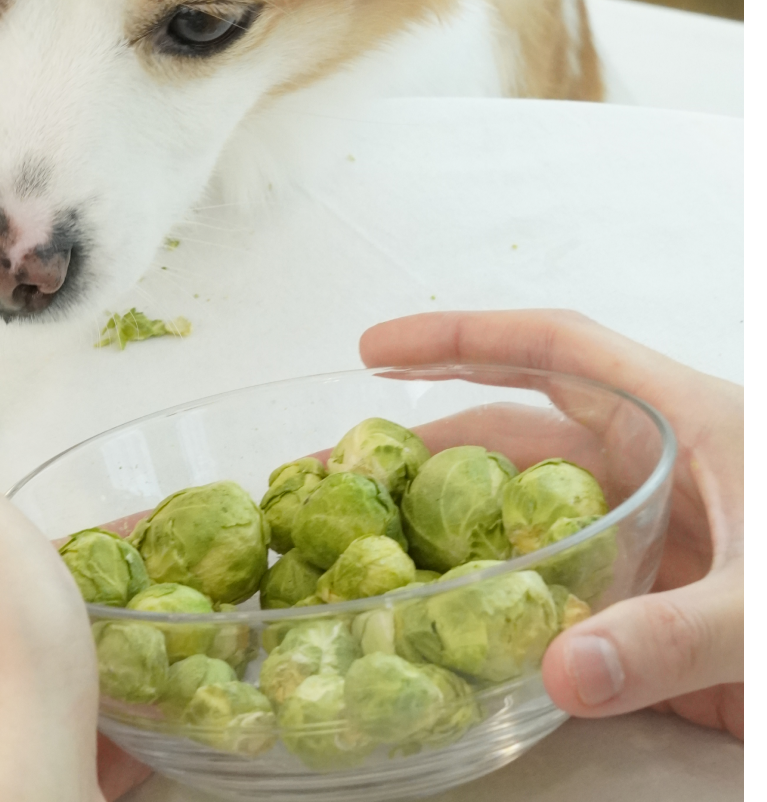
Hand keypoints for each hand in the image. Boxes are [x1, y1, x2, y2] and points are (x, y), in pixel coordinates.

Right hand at [359, 309, 742, 737]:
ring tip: (355, 553)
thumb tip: (560, 673)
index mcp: (676, 417)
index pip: (549, 346)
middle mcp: (643, 468)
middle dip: (418, 447)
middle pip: (507, 434)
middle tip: (331, 475)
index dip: (458, 337)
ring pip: (516, 519)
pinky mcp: (642, 610)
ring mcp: (638, 539)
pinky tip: (434, 631)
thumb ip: (679, 635)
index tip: (373, 348)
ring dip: (440, 532)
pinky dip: (489, 609)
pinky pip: (546, 599)